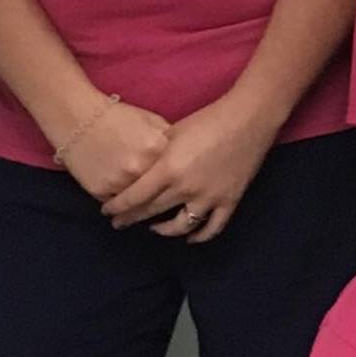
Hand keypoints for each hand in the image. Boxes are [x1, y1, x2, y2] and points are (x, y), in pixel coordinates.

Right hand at [58, 100, 171, 203]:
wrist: (76, 117)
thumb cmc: (117, 117)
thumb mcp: (152, 121)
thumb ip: (169, 142)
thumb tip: (184, 160)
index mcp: (159, 149)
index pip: (175, 175)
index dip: (176, 181)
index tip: (178, 188)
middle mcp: (141, 168)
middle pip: (157, 194)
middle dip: (160, 200)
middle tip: (163, 208)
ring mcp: (120, 182)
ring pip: (137, 203)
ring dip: (137, 207)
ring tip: (138, 209)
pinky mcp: (100, 190)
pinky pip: (114, 204)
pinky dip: (116, 203)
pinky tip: (116, 200)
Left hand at [101, 91, 279, 240]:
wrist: (248, 119)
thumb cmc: (207, 120)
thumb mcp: (171, 131)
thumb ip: (154, 154)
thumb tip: (138, 169)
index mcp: (168, 169)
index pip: (134, 196)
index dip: (117, 207)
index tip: (107, 212)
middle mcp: (185, 188)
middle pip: (151, 211)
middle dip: (131, 219)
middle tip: (120, 223)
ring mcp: (209, 198)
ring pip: (180, 226)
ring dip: (163, 230)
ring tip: (153, 229)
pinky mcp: (229, 201)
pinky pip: (213, 227)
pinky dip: (200, 236)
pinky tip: (189, 237)